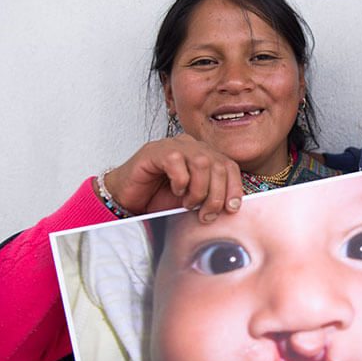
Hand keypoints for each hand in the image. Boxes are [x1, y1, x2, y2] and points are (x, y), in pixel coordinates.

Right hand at [103, 134, 243, 222]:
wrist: (127, 199)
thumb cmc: (158, 199)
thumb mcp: (193, 202)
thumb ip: (211, 199)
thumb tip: (233, 209)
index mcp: (204, 156)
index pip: (229, 166)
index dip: (234, 187)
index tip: (231, 209)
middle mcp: (192, 147)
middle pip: (217, 165)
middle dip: (216, 195)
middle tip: (206, 215)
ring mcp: (174, 145)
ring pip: (201, 162)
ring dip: (199, 189)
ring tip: (188, 204)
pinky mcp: (155, 150)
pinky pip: (176, 160)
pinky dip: (180, 181)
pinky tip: (175, 191)